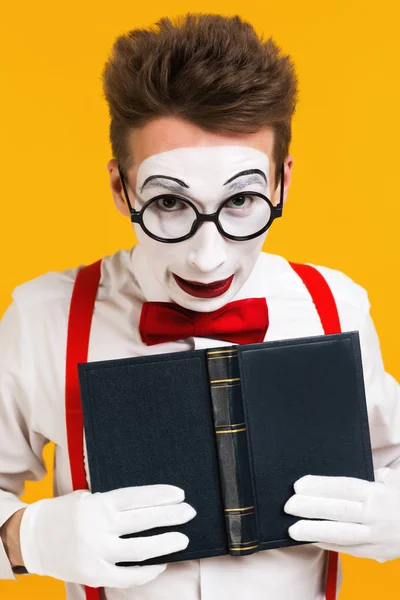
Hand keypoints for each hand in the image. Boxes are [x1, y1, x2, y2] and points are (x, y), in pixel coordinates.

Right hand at [19, 484, 195, 586]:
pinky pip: (126, 576)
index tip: (180, 494)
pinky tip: (160, 564)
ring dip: (164, 543)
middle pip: (143, 520)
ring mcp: (96, 552)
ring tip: (182, 538)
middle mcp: (98, 526)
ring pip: (139, 549)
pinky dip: (145, 572)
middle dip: (170, 516)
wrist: (32, 538)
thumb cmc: (66, 514)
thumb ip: (113, 504)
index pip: (136, 497)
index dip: (160, 495)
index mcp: (98, 503)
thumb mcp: (87, 499)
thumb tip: (150, 507)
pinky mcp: (92, 574)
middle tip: (189, 512)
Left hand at [284, 468, 399, 561]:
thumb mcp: (393, 481)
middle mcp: (376, 516)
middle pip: (339, 511)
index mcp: (378, 494)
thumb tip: (350, 475)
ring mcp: (376, 537)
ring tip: (292, 529)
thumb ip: (373, 476)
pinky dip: (328, 544)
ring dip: (315, 531)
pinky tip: (311, 539)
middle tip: (288, 505)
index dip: (320, 485)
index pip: (344, 488)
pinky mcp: (376, 553)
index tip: (299, 484)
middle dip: (311, 508)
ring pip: (342, 534)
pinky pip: (348, 549)